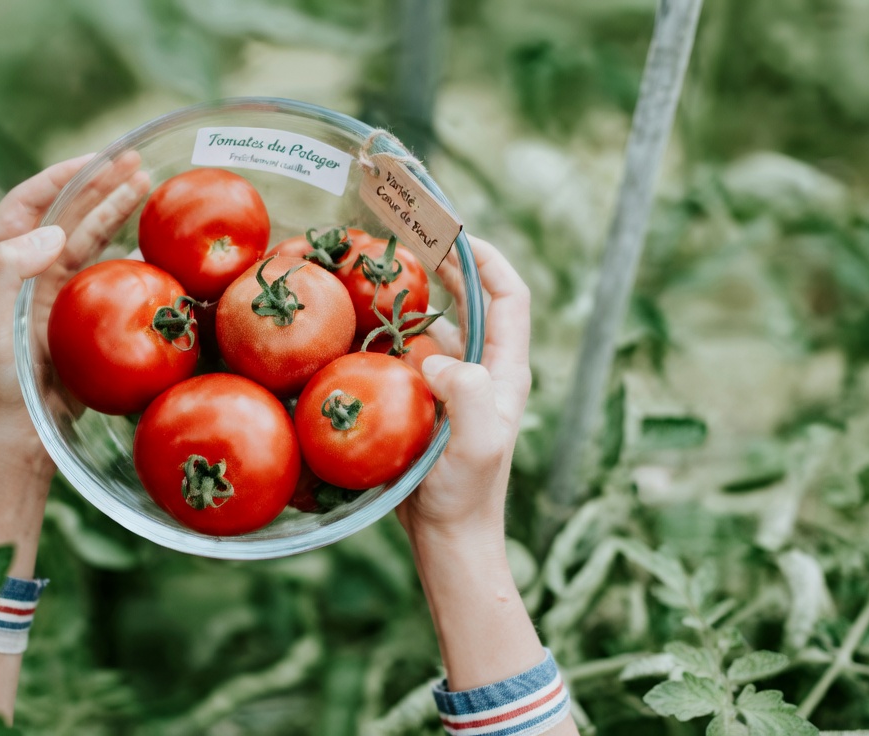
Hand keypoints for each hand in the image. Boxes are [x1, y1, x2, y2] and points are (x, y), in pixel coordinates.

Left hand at [0, 151, 149, 459]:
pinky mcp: (79, 317)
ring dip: (117, 212)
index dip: (63, 176)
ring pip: (90, 239)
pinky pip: (108, 276)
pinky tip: (154, 246)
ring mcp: (54, 293)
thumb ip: (7, 266)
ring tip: (148, 187)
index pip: (30, 202)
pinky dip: (131, 257)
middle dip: (99, 184)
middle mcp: (26, 269)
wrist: (17, 433)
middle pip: (66, 213)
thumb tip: (54, 231)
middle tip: (135, 162)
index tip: (96, 158)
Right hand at [397, 235, 531, 549]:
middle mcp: (486, 371)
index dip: (487, 258)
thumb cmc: (465, 494)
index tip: (453, 233)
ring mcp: (456, 388)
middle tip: (407, 239)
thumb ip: (468, 394)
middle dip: (445, 265)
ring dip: (412, 299)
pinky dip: (388, 336)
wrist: (448, 539)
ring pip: (438, 326)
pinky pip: (409, 356)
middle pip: (473, 301)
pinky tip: (358, 331)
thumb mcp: (476, 443)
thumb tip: (437, 357)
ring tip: (377, 278)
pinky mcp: (428, 405)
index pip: (510, 296)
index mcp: (506, 370)